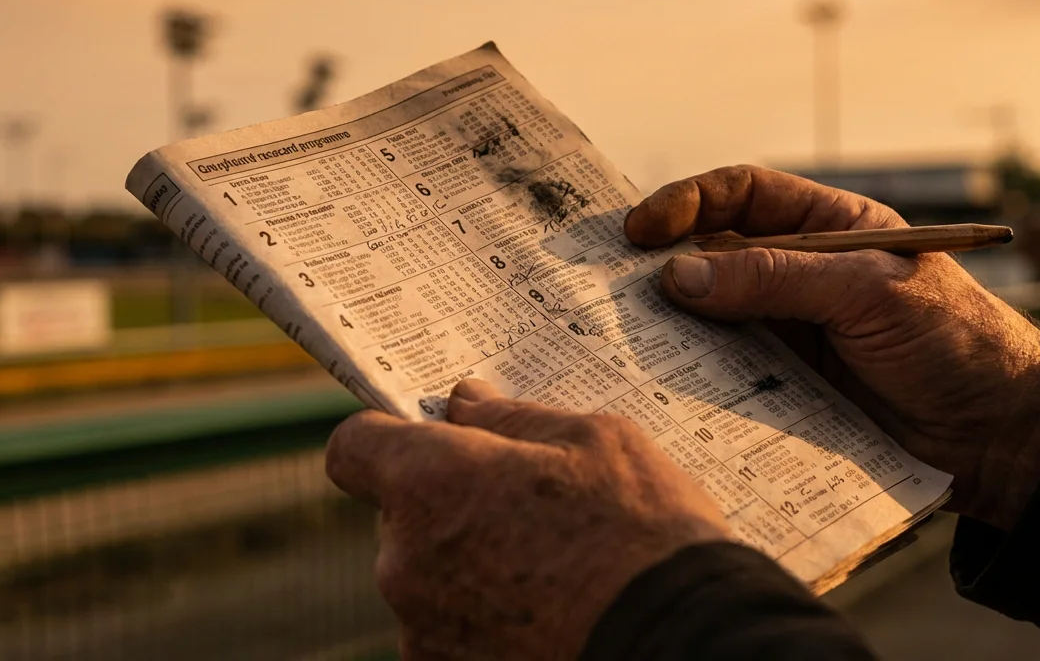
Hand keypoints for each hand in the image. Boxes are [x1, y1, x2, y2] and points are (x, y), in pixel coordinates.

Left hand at [326, 378, 728, 659]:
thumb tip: (465, 402)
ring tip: (549, 570)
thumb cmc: (645, 536)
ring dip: (465, 566)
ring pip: (425, 577)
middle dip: (445, 505)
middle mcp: (406, 560)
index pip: (352, 447)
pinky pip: (446, 630)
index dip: (384, 438)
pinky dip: (481, 620)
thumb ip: (512, 419)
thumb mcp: (595, 442)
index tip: (425, 440)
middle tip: (522, 508)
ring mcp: (423, 629)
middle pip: (397, 516)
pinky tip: (545, 613)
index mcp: (431, 483)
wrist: (687, 643)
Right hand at [624, 165, 1039, 530]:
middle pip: (713, 252)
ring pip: (710, 312)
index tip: (639, 231)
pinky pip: (723, 368)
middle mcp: (800, 271)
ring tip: (622, 332)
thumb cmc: (953, 341)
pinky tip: (660, 375)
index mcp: (828, 227)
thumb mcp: (867, 293)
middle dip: (661, 262)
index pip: (742, 194)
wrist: (997, 435)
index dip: (687, 203)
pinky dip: (690, 369)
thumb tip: (677, 276)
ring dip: (669, 320)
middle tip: (607, 283)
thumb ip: (774, 278)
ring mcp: (788, 328)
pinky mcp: (783, 382)